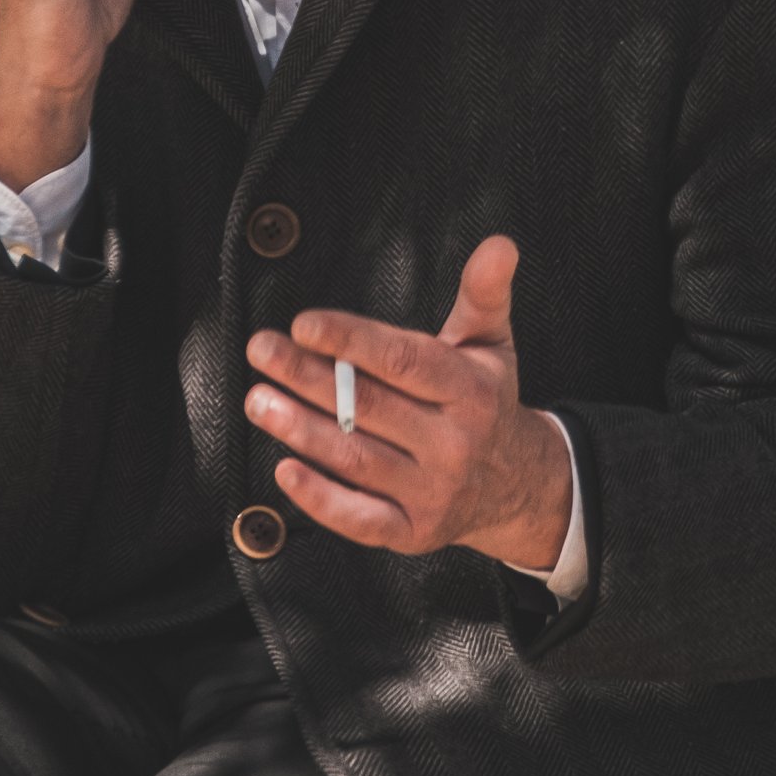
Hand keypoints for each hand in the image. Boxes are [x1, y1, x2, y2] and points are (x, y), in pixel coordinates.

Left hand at [242, 235, 572, 565]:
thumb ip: (484, 293)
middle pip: (368, 407)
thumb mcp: (492, 345)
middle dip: (307, 377)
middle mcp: (455, 444)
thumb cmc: (487, 403)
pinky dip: (320, 498)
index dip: (350, 341)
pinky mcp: (414, 531)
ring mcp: (434, 492)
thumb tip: (500, 244)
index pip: (403, 362)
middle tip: (262, 351)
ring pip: (356, 459)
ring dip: (299, 430)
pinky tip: (284, 471)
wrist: (517, 486)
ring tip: (258, 401)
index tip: (303, 325)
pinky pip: (360, 518)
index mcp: (471, 391)